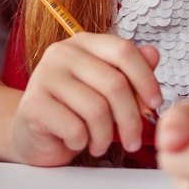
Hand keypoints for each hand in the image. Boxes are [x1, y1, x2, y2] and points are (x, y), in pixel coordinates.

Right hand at [10, 34, 162, 163]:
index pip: (123, 50)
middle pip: (115, 84)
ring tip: (100, 144)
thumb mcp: (106, 91)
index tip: (155, 103)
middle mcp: (63, 53)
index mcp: (84, 43)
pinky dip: (82, 142)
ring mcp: (45, 75)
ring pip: (97, 109)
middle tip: (132, 140)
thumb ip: (129, 73)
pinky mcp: (33, 103)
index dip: (146, 79)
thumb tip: (153, 54)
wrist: (33, 133)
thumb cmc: (73, 111)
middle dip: (130, 120)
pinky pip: (74, 128)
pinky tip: (76, 142)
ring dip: (105, 136)